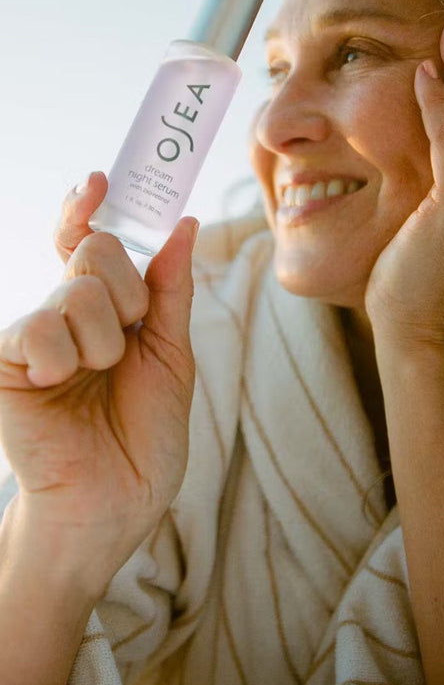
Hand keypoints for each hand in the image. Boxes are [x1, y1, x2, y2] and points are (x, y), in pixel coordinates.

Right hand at [0, 190, 198, 590]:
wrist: (113, 504)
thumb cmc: (143, 438)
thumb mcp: (171, 357)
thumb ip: (171, 291)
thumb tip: (184, 225)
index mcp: (104, 309)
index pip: (89, 241)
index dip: (89, 207)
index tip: (98, 180)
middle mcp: (64, 312)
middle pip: (96, 252)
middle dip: (128, 297)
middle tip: (124, 345)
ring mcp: (33, 334)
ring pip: (76, 290)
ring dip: (105, 342)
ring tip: (95, 380)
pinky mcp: (5, 361)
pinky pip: (36, 327)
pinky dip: (63, 359)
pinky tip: (60, 387)